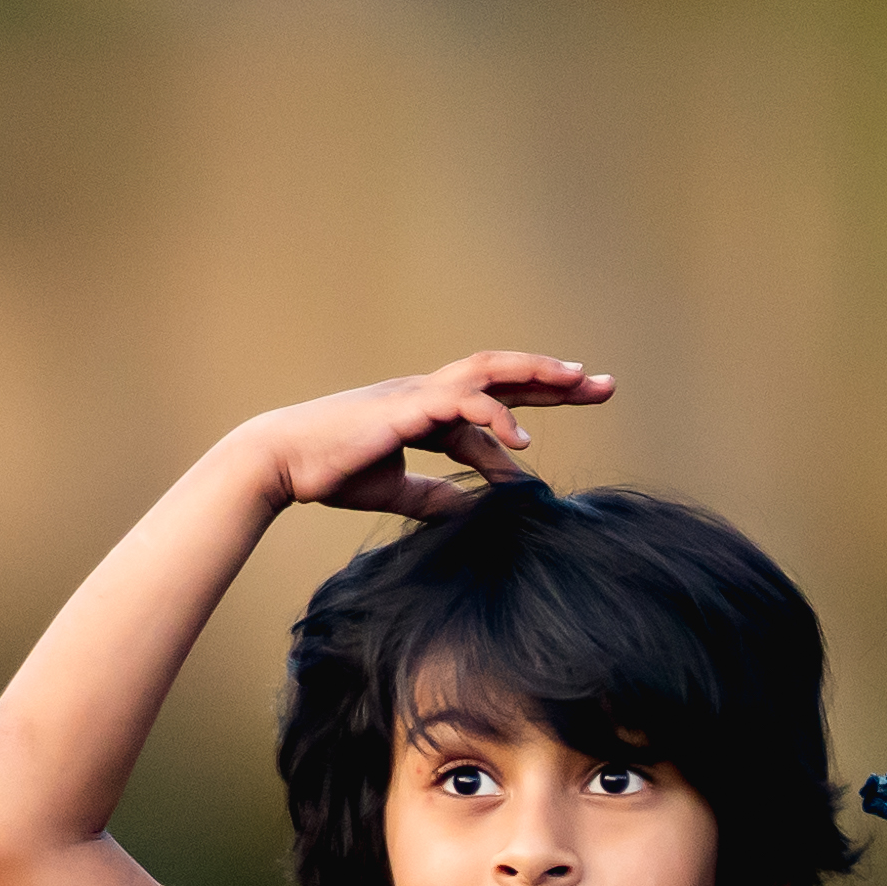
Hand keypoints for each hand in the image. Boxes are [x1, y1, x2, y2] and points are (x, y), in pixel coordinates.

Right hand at [225, 352, 609, 522]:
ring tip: (579, 384)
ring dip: (537, 375)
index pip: (496, 397)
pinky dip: (494, 417)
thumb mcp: (398, 491)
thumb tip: (475, 514)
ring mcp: (418, 394)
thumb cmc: (330, 473)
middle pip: (504, 374)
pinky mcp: (406, 408)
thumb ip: (437, 498)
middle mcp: (429, 392)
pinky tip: (521, 442)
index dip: (538, 399)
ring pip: (489, 371)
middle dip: (556, 377)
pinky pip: (461, 404)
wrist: (282, 462)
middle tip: (604, 384)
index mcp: (429, 409)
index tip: (578, 407)